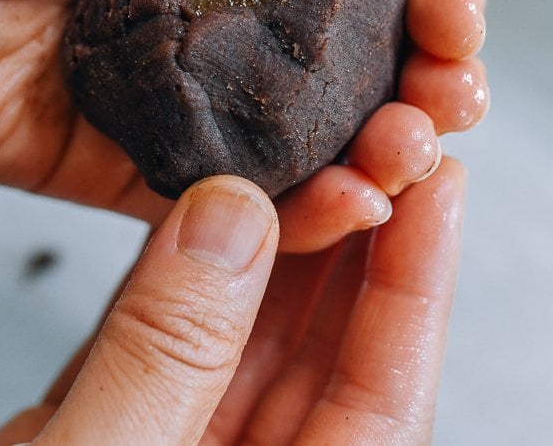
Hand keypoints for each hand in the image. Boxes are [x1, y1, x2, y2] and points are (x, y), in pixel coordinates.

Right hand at [0, 157, 465, 444]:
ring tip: (294, 151)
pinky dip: (173, 281)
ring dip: (262, 249)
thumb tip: (230, 217)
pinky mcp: (112, 437)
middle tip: (371, 136)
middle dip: (347, 242)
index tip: (440, 186)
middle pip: (325, 357)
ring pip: (242, 342)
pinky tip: (191, 213)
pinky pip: (162, 349)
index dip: (417, 289)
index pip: (384, 404)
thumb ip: (166, 357)